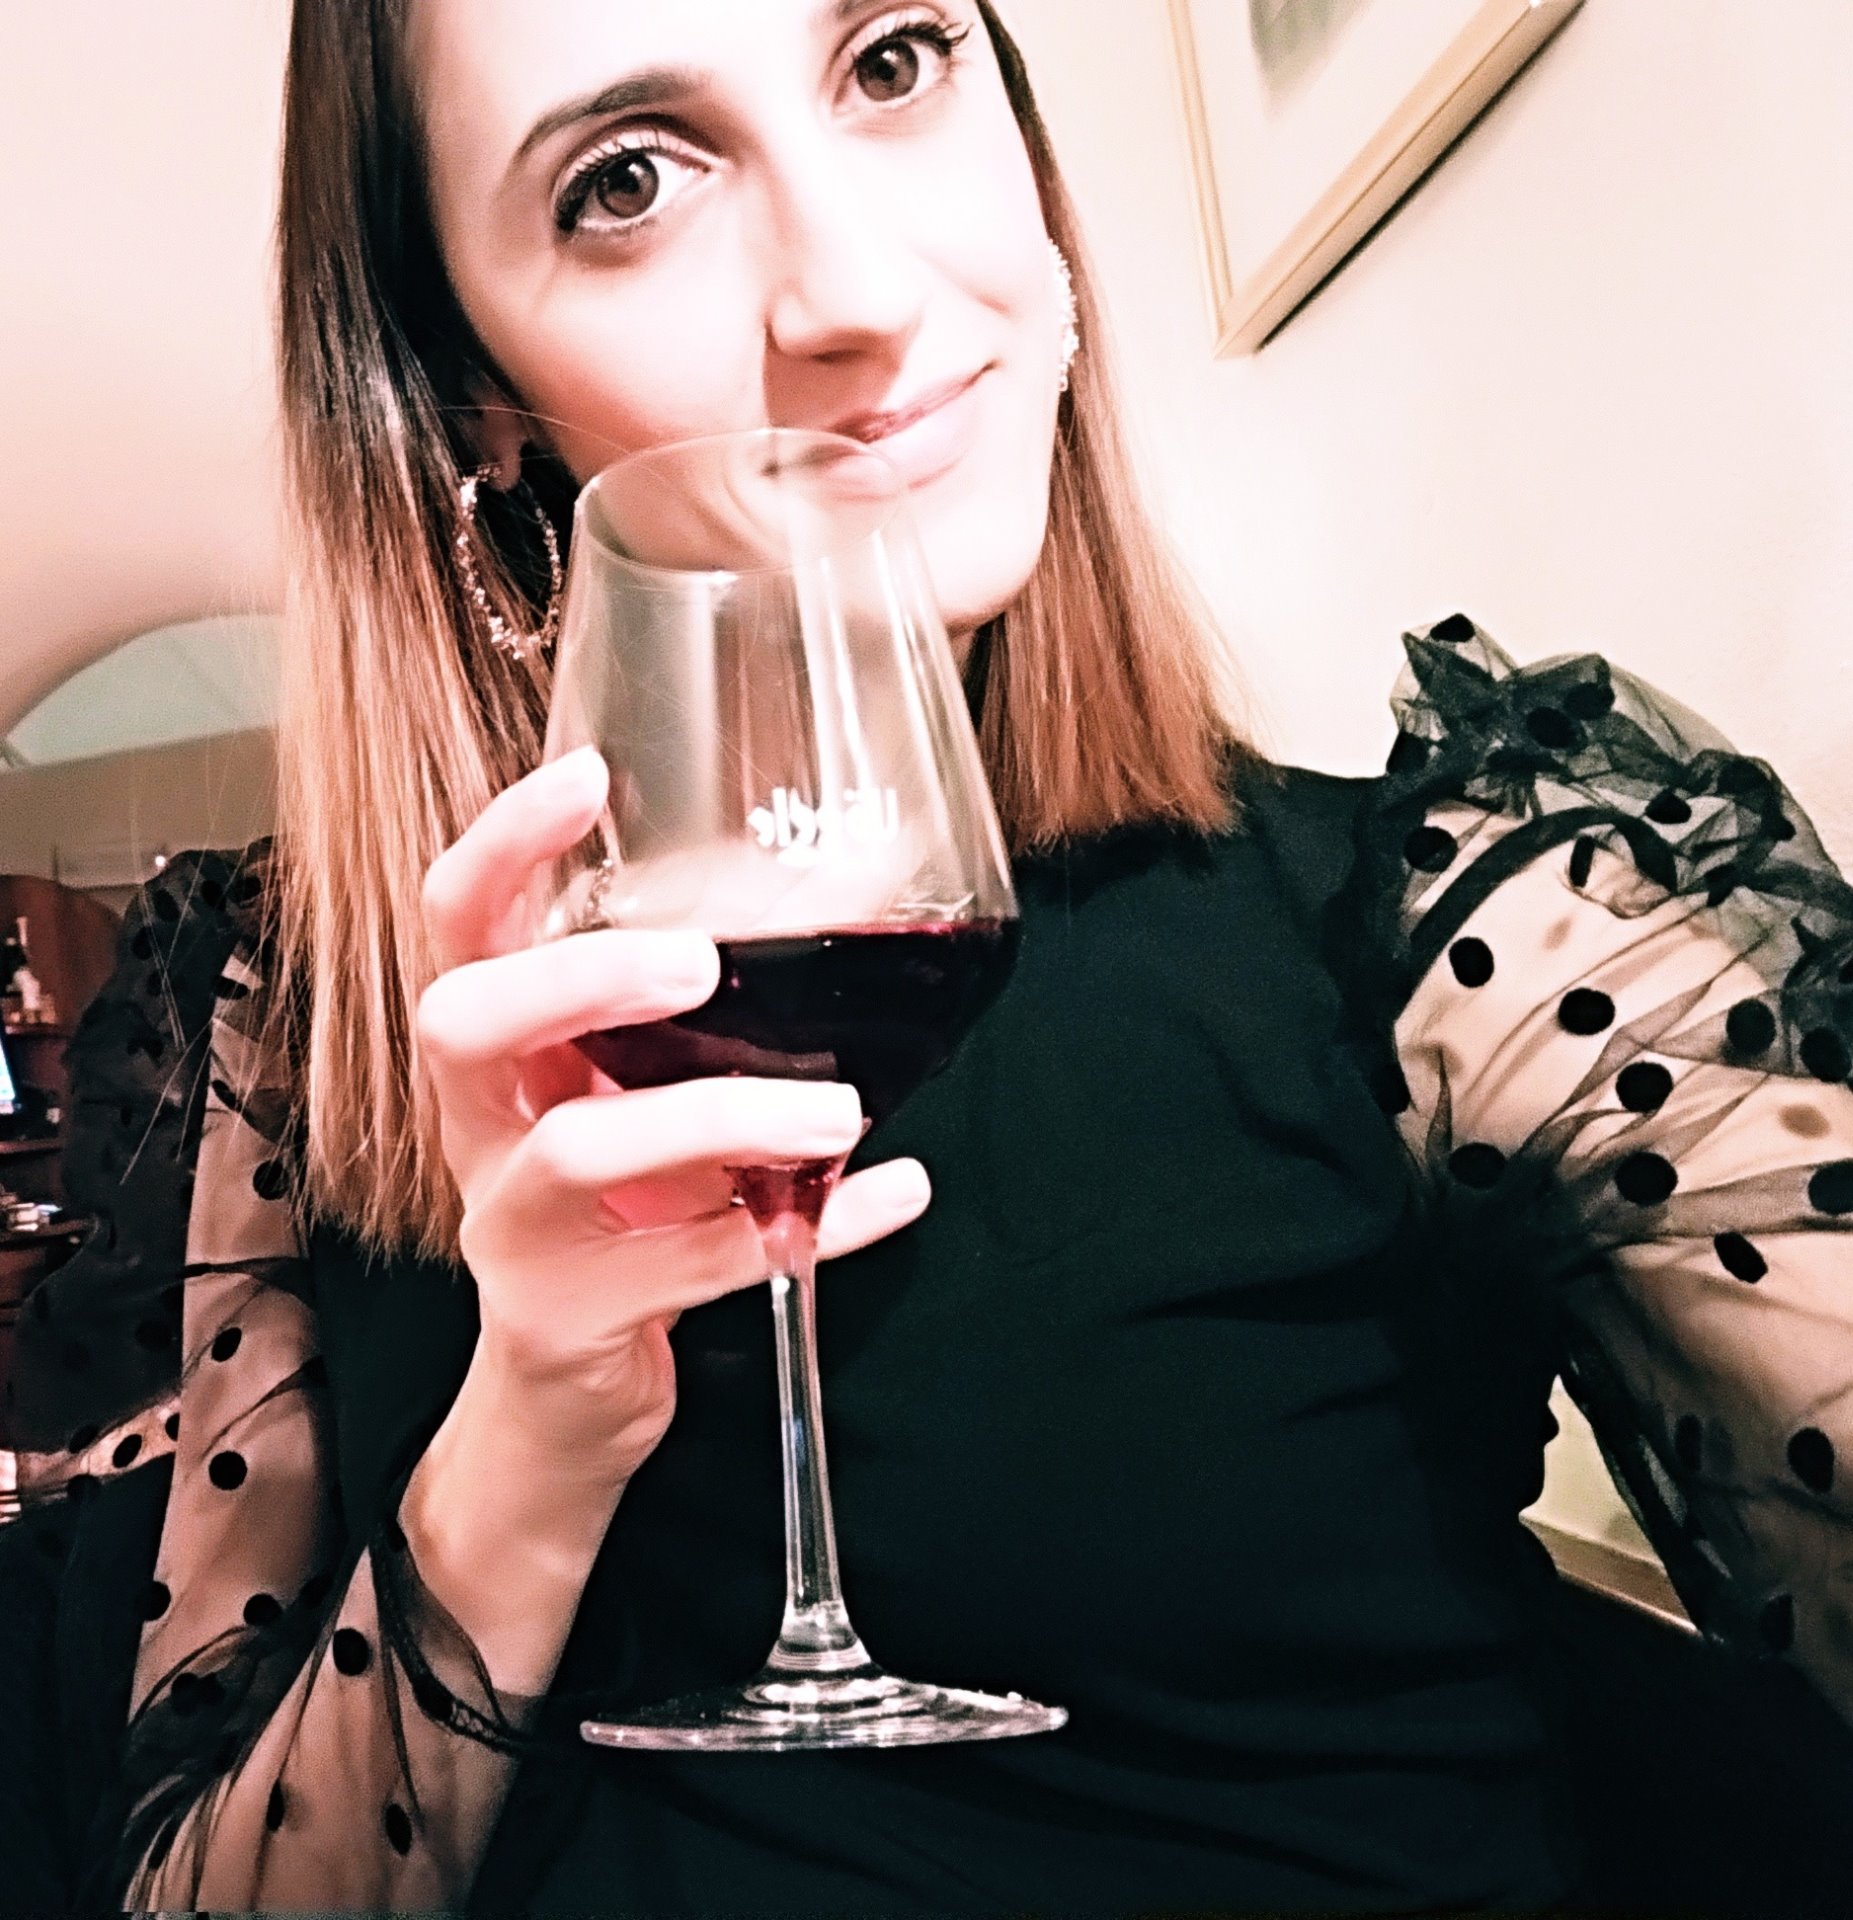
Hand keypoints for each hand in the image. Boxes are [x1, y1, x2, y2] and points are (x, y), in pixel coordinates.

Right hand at [415, 746, 931, 1481]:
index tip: (585, 774)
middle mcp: (483, 1128)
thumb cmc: (621, 1220)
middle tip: (695, 964)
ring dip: (719, 1116)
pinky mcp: (565, 1319)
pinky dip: (802, 1227)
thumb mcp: (642, 1109)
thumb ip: (702, 1033)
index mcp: (502, 1057)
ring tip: (836, 1110)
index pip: (459, 925)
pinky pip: (684, 1267)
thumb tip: (853, 917)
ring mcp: (512, 1229)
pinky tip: (891, 1194)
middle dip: (574, 976)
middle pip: (461, 1019)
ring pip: (576, 1148)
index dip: (502, 846)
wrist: (568, 1400)